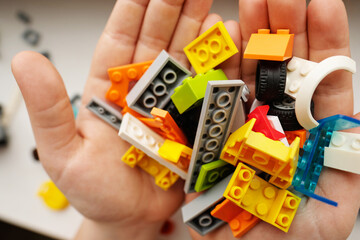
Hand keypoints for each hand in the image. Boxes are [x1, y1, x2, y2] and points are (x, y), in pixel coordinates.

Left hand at [9, 0, 232, 238]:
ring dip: (199, 26)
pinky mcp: (194, 121)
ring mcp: (172, 103)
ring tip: (210, 1)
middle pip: (159, 37)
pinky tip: (227, 38)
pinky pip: (208, 86)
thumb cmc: (96, 190)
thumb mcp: (62, 151)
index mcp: (110, 87)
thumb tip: (24, 61)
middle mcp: (143, 89)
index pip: (122, 36)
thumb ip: (48, 108)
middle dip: (174, 6)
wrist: (129, 219)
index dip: (136, 7)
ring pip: (186, 55)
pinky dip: (219, 62)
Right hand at [186, 0, 359, 238]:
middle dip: (283, 25)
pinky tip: (219, 37)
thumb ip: (351, 157)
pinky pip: (212, 96)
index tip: (320, 2)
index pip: (319, 75)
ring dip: (250, 36)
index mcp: (308, 130)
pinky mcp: (209, 133)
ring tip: (251, 2)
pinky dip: (214, 67)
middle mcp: (273, 120)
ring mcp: (239, 123)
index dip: (322, 38)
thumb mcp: (338, 199)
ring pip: (246, 72)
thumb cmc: (293, 239)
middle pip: (281, 64)